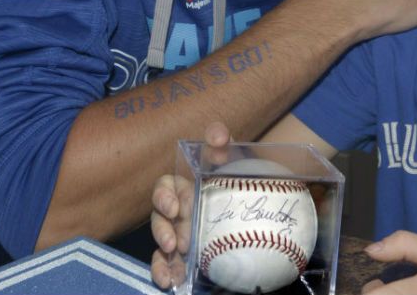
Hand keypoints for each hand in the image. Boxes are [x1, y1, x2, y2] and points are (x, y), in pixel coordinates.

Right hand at [150, 122, 231, 288]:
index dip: (165, 197)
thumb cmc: (237, 177)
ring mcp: (178, 232)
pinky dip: (163, 271)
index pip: (164, 188)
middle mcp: (177, 210)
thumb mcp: (233, 157)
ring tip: (175, 257)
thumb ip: (223, 143)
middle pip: (160, 217)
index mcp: (184, 186)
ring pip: (160, 241)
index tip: (176, 208)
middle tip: (177, 240)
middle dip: (164, 228)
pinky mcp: (183, 254)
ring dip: (162, 251)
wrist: (256, 211)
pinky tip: (170, 281)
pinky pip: (165, 263)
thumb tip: (217, 135)